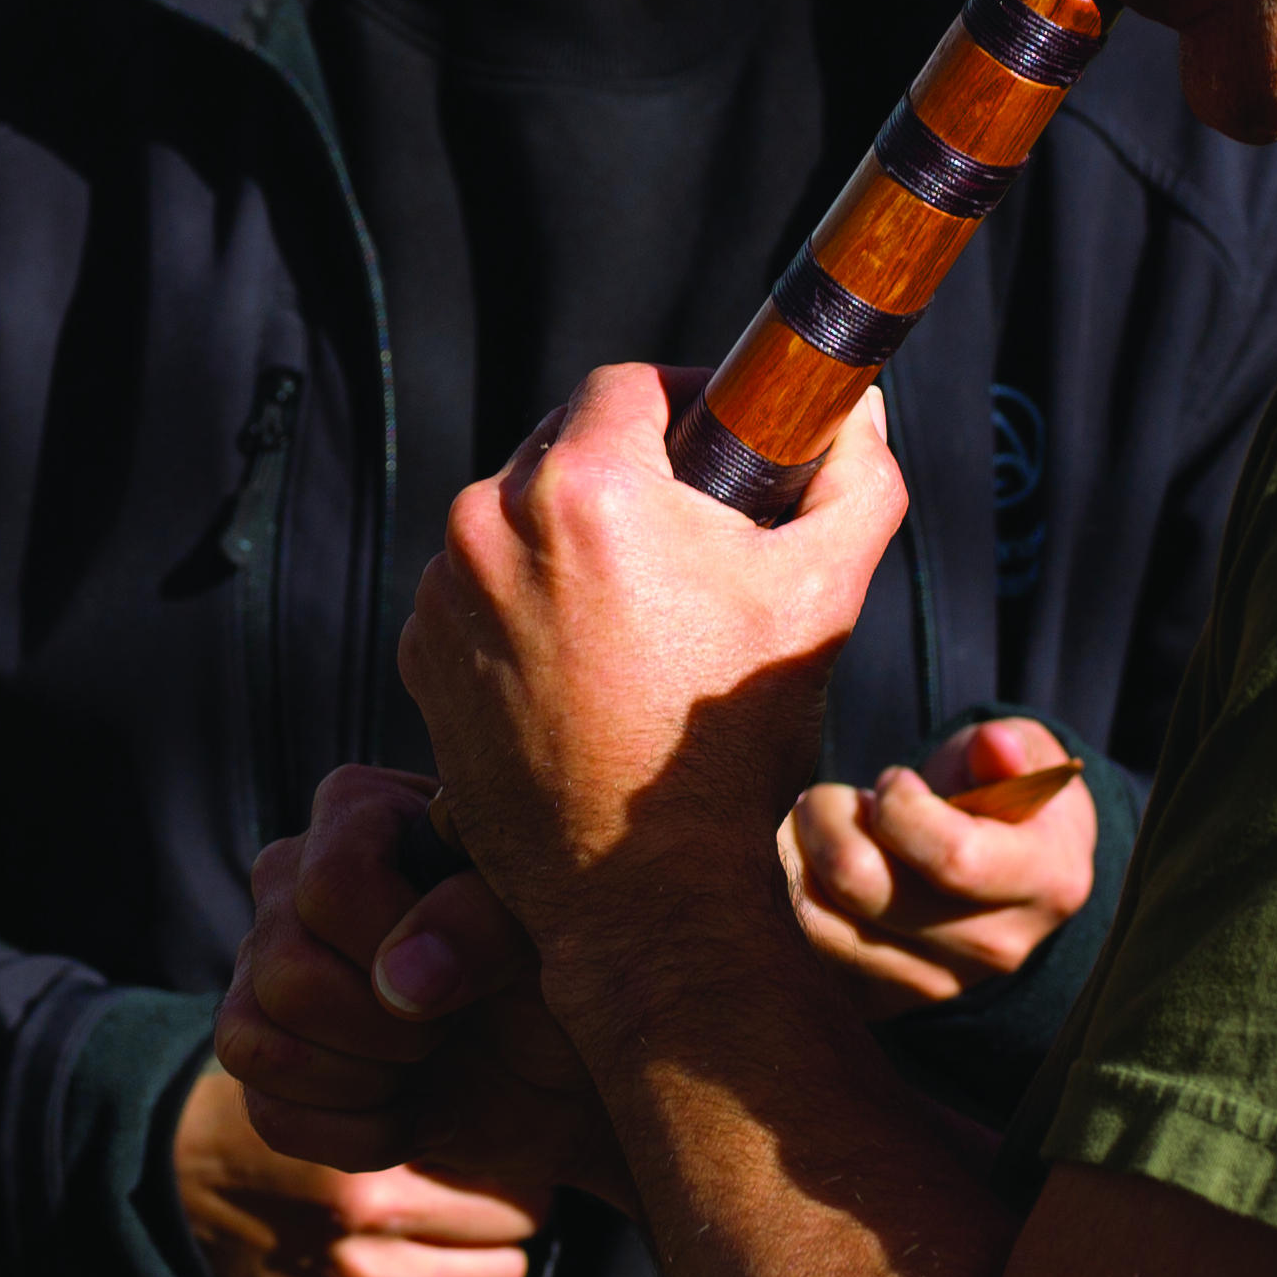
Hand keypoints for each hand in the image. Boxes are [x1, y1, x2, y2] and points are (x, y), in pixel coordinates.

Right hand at [168, 1048, 555, 1276]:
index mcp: (367, 1170)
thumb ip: (423, 1083)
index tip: (516, 1141)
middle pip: (512, 1233)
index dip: (520, 1159)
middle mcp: (363, 1241)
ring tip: (468, 1217)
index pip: (512, 1184)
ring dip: (487, 1252)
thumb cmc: (278, 1103)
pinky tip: (407, 1244)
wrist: (174, 1170)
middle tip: (500, 1178)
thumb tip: (523, 1096)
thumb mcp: (345, 1071)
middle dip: (515, 1206)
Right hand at [210, 764, 604, 1206]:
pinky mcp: (263, 1054)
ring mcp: (263, 967)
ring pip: (255, 1044)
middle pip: (288, 971)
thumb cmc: (560, 974)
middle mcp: (291, 877)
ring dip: (369, 1084)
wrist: (568, 1073)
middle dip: (389, 1029)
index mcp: (360, 813)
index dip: (398, 949)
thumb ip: (482, 923)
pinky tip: (414, 1113)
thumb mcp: (549, 933)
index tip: (467, 971)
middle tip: (451, 1025)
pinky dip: (359, 1135)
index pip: (332, 886)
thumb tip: (398, 979)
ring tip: (427, 1067)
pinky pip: (268, 1115)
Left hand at [391, 365, 906, 995]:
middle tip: (687, 537)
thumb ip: (856, 480)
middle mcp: (489, 525)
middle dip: (625, 476)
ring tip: (635, 615)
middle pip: (562, 449)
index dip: (682, 403)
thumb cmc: (734, 745)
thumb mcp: (824, 595)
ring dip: (566, 543)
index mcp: (583, 488)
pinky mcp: (420, 656)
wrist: (645, 889)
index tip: (718, 446)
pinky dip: (520, 607)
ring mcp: (443, 596)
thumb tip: (856, 411)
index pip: (625, 387)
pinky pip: (475, 593)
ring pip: (513, 521)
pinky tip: (580, 664)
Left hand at [783, 712, 1100, 1007]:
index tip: (894, 781)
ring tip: (816, 829)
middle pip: (862, 884)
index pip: (951, 856)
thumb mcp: (1025, 759)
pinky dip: (783, 897)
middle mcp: (994, 947)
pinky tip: (804, 868)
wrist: (998, 876)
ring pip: (815, 920)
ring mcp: (934, 984)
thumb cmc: (1002, 797)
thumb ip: (1008, 748)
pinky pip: (799, 949)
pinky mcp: (879, 1000)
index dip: (901, 805)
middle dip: (827, 816)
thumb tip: (996, 744)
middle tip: (831, 797)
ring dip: (794, 856)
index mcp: (1044, 882)